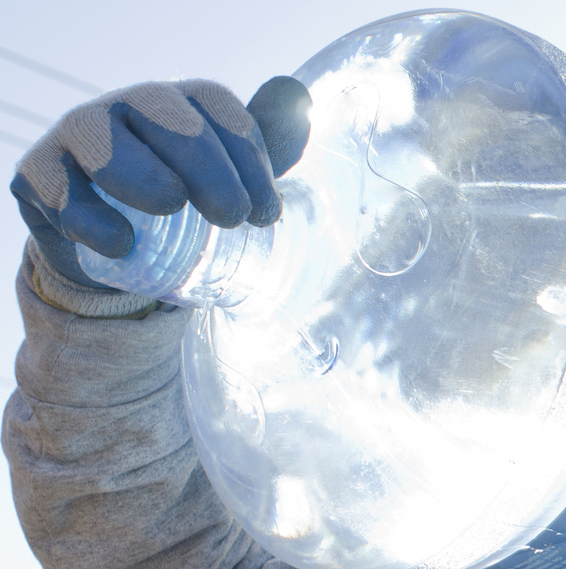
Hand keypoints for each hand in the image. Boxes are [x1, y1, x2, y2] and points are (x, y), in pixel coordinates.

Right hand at [10, 76, 310, 289]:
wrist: (114, 242)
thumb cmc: (184, 196)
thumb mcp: (230, 174)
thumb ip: (267, 141)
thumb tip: (298, 99)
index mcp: (183, 101)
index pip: (220, 110)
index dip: (248, 159)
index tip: (266, 214)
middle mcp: (129, 105)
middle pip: (168, 118)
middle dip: (207, 166)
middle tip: (232, 218)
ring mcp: (79, 134)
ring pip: (102, 139)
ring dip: (141, 174)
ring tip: (172, 208)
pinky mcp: (37, 172)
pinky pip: (57, 187)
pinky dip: (90, 218)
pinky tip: (121, 244)